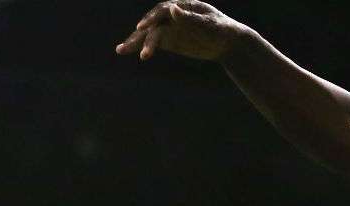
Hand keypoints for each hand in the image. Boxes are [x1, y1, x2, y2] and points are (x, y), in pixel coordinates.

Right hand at [115, 1, 249, 61]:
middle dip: (140, 35)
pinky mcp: (170, 40)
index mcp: (182, 6)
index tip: (142, 27)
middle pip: (152, 24)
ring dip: (135, 42)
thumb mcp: (209, 24)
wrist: (229, 43)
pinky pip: (155, 44)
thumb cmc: (222, 30)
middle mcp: (172, 16)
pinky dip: (145, 48)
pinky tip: (135, 54)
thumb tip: (172, 8)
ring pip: (150, 34)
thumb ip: (190, 18)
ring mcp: (170, 28)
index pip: (162, 11)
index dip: (151, 19)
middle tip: (129, 46)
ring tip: (120, 50)